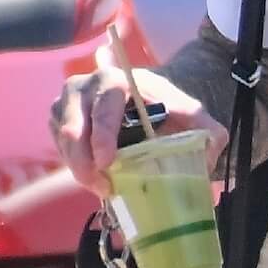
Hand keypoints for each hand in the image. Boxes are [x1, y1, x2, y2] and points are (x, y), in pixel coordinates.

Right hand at [49, 49, 227, 198]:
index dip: (103, 136)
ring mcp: (67, 102)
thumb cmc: (169, 108)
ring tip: (103, 187)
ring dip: (79, 167)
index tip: (108, 163)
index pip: (104, 107)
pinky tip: (94, 177)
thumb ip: (208, 130)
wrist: (149, 98)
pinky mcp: (58, 118)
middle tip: (103, 186)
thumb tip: (209, 153)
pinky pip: (59, 146)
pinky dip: (74, 164)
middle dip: (84, 161)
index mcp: (118, 80)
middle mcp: (84, 86)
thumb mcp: (192, 115)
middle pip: (73, 127)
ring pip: (63, 140)